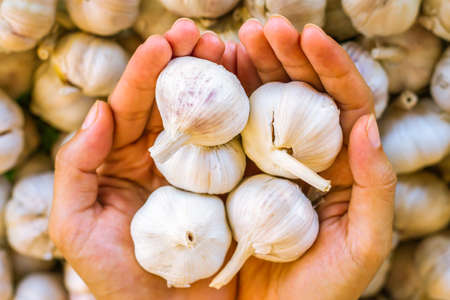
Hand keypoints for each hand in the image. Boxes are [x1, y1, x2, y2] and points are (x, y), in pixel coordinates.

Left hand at [49, 19, 237, 299]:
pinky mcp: (228, 185)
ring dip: (217, 80)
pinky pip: (234, 145)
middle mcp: (160, 157)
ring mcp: (197, 169)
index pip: (132, 105)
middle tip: (205, 36)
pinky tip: (253, 89)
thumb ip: (76, 168)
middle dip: (186, 63)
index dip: (146, 70)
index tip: (166, 41)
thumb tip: (98, 112)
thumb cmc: (119, 280)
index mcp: (123, 159)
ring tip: (231, 51)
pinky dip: (243, 115)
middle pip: (172, 100)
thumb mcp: (76, 228)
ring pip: (205, 115)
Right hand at [235, 17, 396, 299]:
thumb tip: (368, 124)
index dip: (327, 66)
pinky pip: (231, 133)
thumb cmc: (322, 290)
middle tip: (260, 29)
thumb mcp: (362, 244)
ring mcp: (268, 162)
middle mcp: (305, 156)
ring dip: (252, 70)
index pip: (341, 103)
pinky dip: (224, 104)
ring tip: (234, 42)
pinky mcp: (237, 176)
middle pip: (299, 94)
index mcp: (341, 165)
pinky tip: (213, 81)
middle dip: (284, 56)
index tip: (306, 35)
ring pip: (263, 105)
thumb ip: (375, 186)